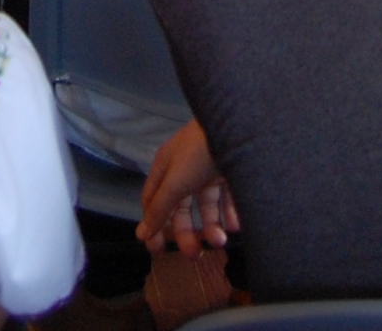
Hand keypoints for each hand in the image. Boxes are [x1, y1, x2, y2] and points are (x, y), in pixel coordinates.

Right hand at [138, 121, 236, 251]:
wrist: (241, 126)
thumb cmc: (200, 152)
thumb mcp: (176, 181)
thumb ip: (160, 209)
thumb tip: (140, 235)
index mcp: (167, 167)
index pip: (154, 202)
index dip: (154, 225)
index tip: (157, 250)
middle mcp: (187, 170)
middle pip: (183, 209)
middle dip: (187, 233)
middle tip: (195, 255)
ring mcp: (210, 170)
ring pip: (208, 206)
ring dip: (212, 227)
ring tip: (222, 240)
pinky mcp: (233, 171)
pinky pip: (229, 198)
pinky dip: (230, 214)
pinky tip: (235, 226)